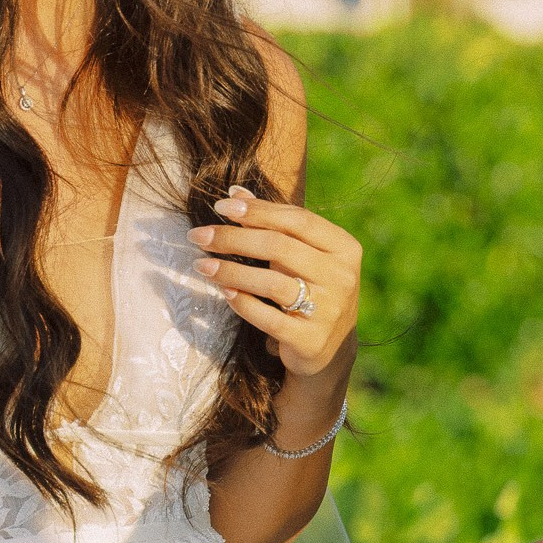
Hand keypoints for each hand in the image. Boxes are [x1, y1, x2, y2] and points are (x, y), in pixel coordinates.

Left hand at [188, 190, 357, 382]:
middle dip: (233, 238)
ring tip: (201, 266)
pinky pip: (268, 318)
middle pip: (279, 247)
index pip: (297, 220)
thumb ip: (276, 225)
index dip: (257, 211)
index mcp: (344, 248)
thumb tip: (235, 193)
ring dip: (230, 271)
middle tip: (198, 236)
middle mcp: (342, 277)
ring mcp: (329, 310)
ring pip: (271, 283)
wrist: (332, 350)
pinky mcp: (311, 340)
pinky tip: (223, 293)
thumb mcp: (304, 256)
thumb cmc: (312, 291)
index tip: (221, 206)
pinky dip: (242, 303)